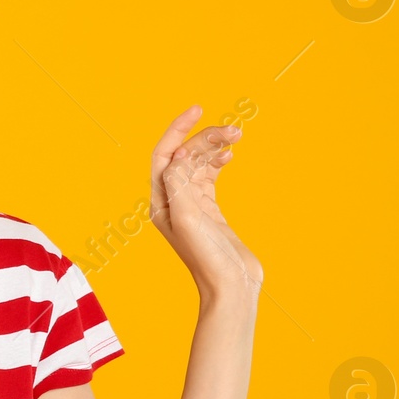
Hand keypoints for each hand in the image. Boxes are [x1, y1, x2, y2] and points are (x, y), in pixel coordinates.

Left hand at [149, 104, 262, 297]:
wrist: (232, 288)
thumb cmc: (208, 259)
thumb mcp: (188, 219)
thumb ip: (180, 185)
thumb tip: (180, 156)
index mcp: (162, 202)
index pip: (164, 155)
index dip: (177, 130)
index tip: (198, 110)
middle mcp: (173, 202)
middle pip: (184, 156)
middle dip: (206, 138)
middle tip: (234, 130)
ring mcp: (192, 206)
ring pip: (199, 164)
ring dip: (215, 146)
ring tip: (237, 135)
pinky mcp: (210, 211)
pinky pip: (209, 176)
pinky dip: (218, 161)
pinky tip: (230, 154)